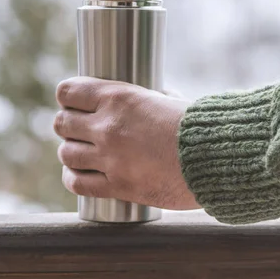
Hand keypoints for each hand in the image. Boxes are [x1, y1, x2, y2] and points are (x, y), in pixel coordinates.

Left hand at [53, 76, 199, 209]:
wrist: (216, 159)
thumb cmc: (201, 128)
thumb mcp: (172, 101)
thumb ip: (154, 98)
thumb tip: (155, 95)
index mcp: (120, 98)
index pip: (69, 92)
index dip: (68, 97)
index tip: (73, 103)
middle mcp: (108, 127)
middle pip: (62, 123)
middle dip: (69, 125)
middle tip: (79, 130)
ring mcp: (110, 158)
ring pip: (66, 154)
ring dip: (72, 152)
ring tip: (83, 153)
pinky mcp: (117, 186)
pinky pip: (78, 183)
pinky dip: (75, 178)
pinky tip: (81, 174)